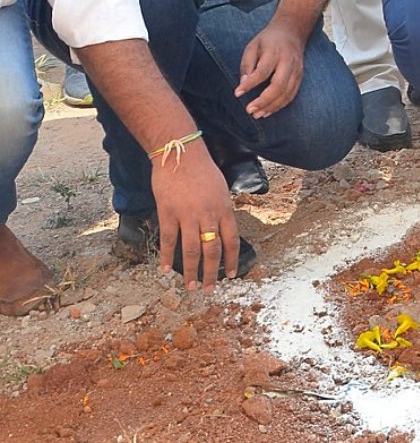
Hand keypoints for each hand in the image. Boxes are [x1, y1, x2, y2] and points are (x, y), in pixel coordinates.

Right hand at [151, 143, 239, 292]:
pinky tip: (164, 269)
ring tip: (190, 286)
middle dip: (211, 273)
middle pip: (212, 250)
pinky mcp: (168, 212)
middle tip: (208, 289)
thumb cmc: (201, 169)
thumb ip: (221, 210)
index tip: (231, 275)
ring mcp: (188, 214)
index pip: (231, 240)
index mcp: (224, 208)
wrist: (179, 153)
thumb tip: (222, 230)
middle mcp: (208, 214)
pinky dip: (167, 256)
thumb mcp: (220, 188)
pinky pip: (168, 240)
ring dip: (191, 271)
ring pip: (191, 250)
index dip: (232, 260)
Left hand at [235, 18, 306, 117]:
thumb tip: (243, 84)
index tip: (237, 93)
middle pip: (278, 86)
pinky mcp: (300, 77)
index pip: (262, 71)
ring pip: (286, 94)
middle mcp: (288, 62)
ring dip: (271, 107)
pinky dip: (279, 106)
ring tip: (256, 114)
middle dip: (263, 101)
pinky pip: (291, 95)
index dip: (249, 84)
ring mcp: (297, 71)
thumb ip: (247, 64)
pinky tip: (268, 111)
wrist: (292, 31)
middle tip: (249, 110)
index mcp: (274, 52)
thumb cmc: (268, 40)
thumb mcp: (252, 46)